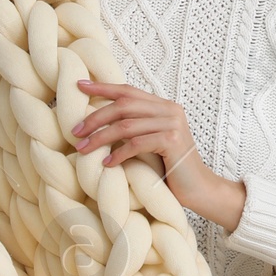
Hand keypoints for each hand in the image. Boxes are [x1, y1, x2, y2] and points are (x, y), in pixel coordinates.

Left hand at [72, 79, 245, 231]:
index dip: (102, 87)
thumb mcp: (152, 142)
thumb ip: (136, 127)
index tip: (79, 86)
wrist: (200, 189)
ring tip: (83, 149)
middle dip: (95, 118)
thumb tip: (98, 122)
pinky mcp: (172, 140)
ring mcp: (172, 123)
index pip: (128, 90)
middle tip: (75, 132)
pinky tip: (107, 163)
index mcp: (164, 106)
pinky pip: (136, 143)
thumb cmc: (171, 169)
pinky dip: (118, 153)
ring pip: (126, 125)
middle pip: (123, 105)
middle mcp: (170, 109)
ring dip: (100, 138)